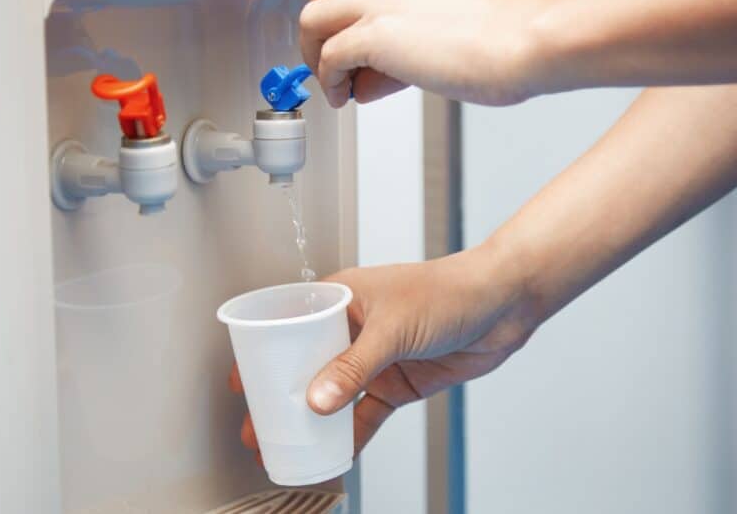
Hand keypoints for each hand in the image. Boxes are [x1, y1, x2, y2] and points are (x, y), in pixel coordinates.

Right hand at [230, 243, 540, 458]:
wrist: (502, 305)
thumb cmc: (448, 292)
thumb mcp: (393, 327)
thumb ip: (354, 366)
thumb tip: (316, 400)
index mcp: (342, 299)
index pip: (289, 324)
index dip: (263, 352)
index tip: (242, 381)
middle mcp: (352, 329)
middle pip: (305, 365)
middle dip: (280, 395)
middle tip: (257, 424)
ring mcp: (374, 358)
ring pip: (332, 393)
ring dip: (310, 420)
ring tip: (285, 444)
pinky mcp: (397, 383)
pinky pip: (366, 414)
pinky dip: (349, 434)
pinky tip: (332, 453)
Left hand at [299, 0, 556, 106]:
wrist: (531, 40)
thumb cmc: (510, 32)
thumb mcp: (453, 16)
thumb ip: (412, 32)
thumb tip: (381, 68)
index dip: (345, 15)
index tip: (352, 45)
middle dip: (319, 32)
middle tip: (332, 64)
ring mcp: (379, 1)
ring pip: (311, 19)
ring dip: (315, 57)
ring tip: (335, 85)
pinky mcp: (377, 35)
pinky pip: (328, 58)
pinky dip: (329, 82)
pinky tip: (344, 97)